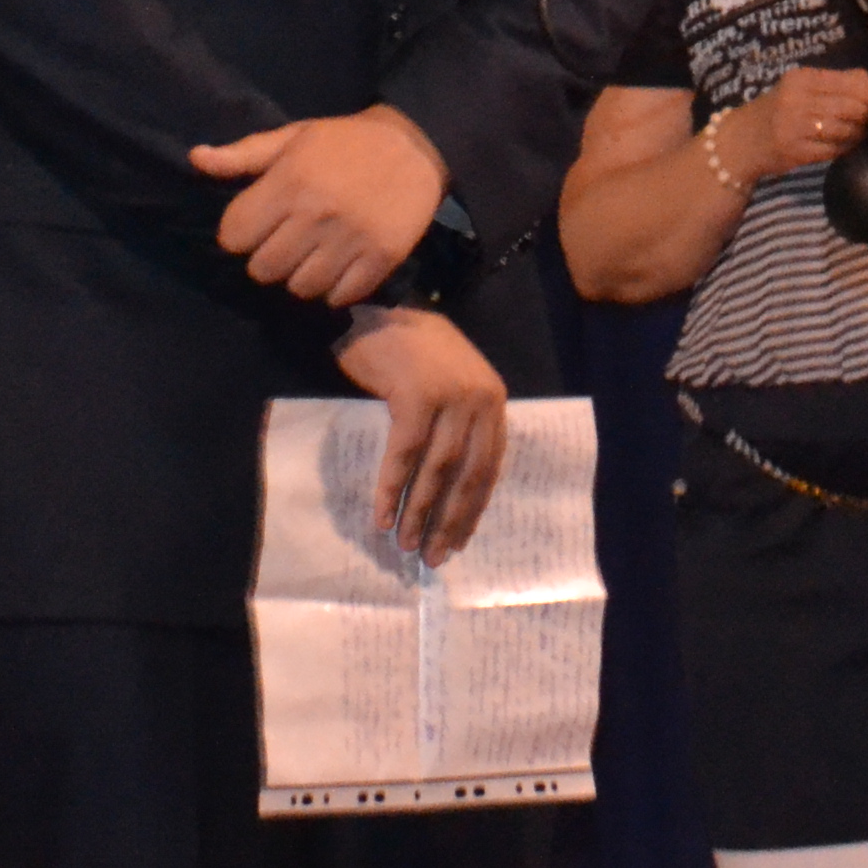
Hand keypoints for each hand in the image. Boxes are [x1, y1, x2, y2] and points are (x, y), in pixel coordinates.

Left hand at [192, 107, 448, 308]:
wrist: (415, 145)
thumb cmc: (344, 141)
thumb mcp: (292, 137)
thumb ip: (244, 155)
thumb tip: (196, 159)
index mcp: (289, 182)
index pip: (234, 235)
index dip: (238, 234)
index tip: (253, 227)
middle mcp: (316, 214)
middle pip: (263, 269)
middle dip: (266, 259)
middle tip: (283, 244)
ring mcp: (351, 240)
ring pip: (300, 288)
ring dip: (299, 277)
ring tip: (310, 258)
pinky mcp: (381, 258)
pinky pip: (340, 297)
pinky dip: (334, 289)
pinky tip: (337, 268)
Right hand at [334, 307, 509, 561]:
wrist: (375, 311)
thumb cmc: (408, 351)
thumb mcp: (449, 385)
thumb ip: (458, 426)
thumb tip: (449, 489)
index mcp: (493, 399)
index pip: (489, 466)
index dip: (472, 508)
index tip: (458, 542)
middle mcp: (480, 399)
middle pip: (468, 474)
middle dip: (449, 520)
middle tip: (434, 556)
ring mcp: (451, 397)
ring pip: (438, 470)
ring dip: (420, 513)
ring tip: (406, 545)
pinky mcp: (418, 398)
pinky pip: (404, 456)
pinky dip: (391, 490)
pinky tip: (382, 516)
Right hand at [725, 65, 867, 181]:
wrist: (740, 141)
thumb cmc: (778, 111)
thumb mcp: (802, 89)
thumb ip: (839, 86)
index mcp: (802, 77)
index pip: (854, 81)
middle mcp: (798, 98)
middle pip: (855, 106)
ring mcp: (795, 125)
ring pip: (848, 129)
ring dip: (858, 135)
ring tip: (853, 135)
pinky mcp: (796, 151)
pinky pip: (836, 150)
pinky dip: (844, 149)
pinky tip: (840, 147)